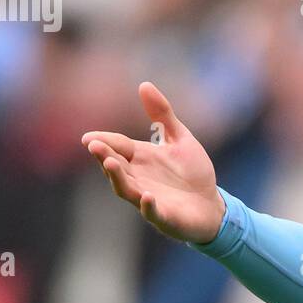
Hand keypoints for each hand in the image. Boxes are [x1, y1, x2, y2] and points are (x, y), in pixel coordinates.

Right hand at [81, 81, 224, 243]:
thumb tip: (144, 84)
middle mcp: (138, 178)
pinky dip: (149, 206)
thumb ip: (163, 115)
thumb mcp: (180, 139)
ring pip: (127, 189)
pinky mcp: (165, 218)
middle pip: (116, 167)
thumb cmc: (193, 174)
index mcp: (139, 158)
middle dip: (104, 157)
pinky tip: (147, 197)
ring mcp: (149, 199)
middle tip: (94, 146)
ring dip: (118, 178)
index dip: (104, 142)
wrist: (213, 206)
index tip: (89, 138)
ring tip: (111, 165)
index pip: (117, 146)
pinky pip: (154, 213)